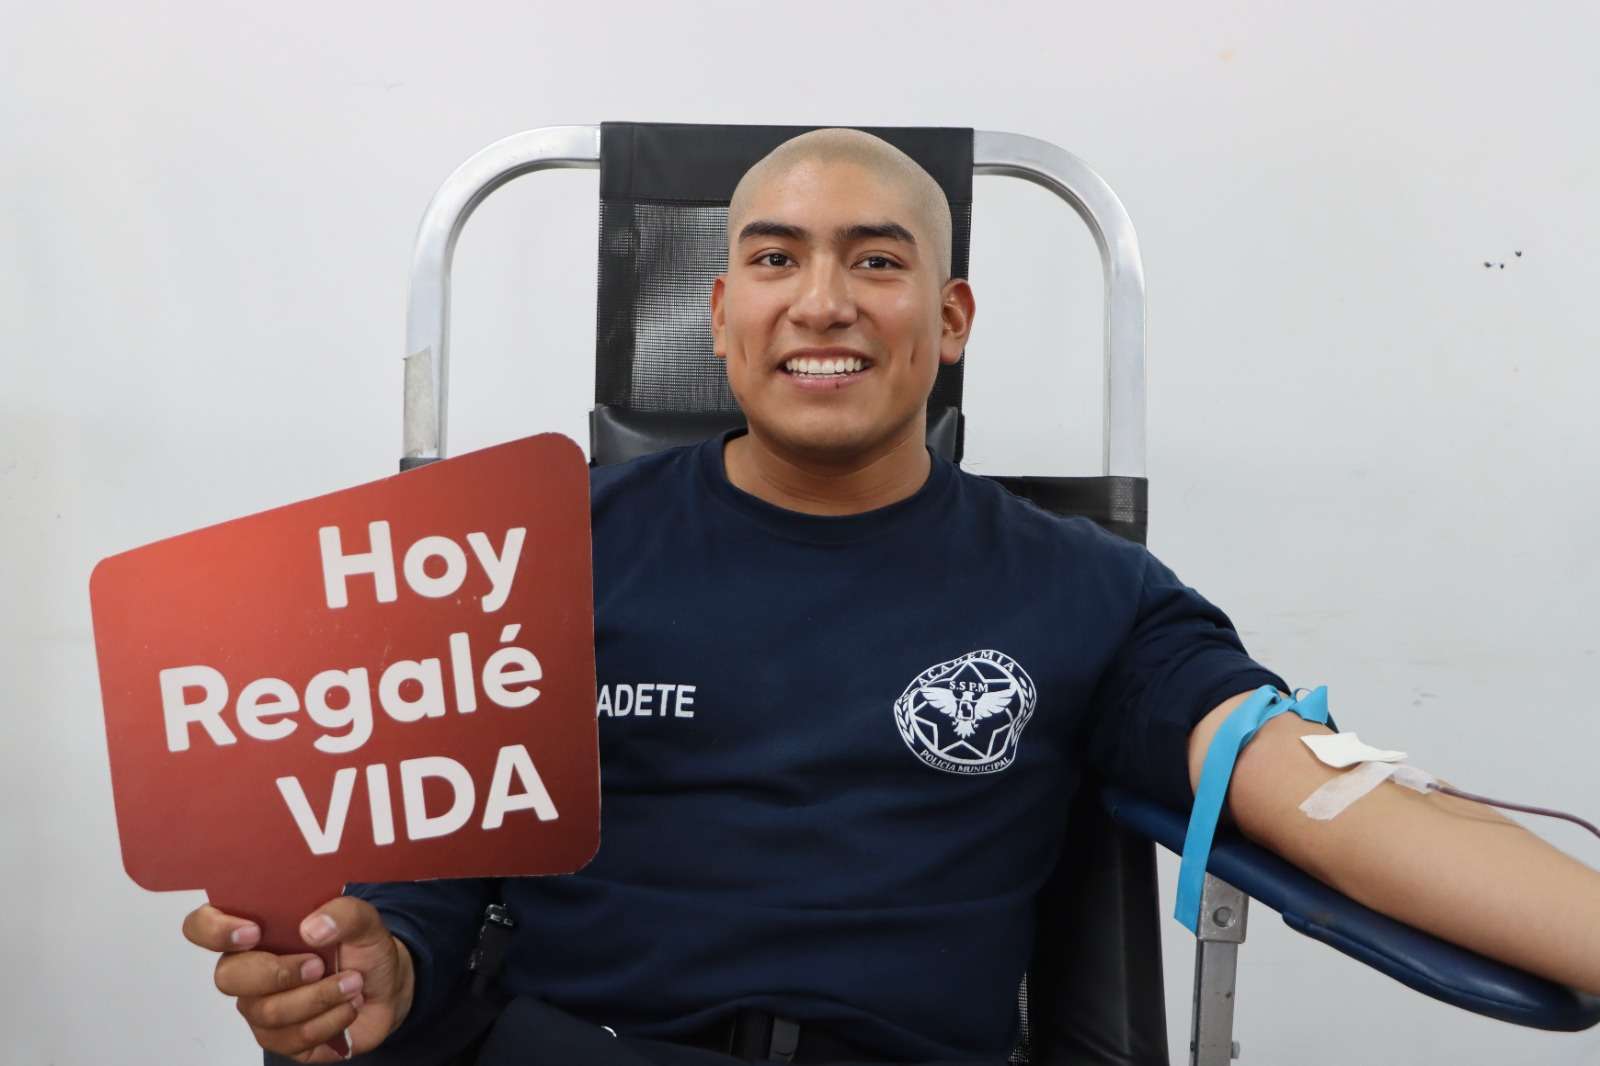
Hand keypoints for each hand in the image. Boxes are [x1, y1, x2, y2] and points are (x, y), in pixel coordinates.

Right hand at [182, 895, 415, 1062]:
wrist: (387, 988)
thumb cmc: (363, 949)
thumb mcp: (365, 921)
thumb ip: (344, 913)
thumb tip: (311, 928)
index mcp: (258, 930)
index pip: (204, 926)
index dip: (215, 930)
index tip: (253, 932)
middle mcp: (249, 969)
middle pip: (228, 977)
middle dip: (277, 973)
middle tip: (318, 965)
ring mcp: (260, 1007)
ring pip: (267, 1011)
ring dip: (318, 997)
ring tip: (353, 984)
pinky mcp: (279, 1039)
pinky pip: (291, 1038)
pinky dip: (329, 1021)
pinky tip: (349, 1006)